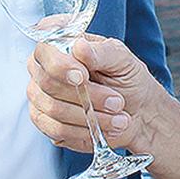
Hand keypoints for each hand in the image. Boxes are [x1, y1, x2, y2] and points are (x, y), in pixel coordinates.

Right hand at [26, 33, 164, 152]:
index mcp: (60, 46)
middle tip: (116, 101)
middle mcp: (45, 70)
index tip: (83, 76)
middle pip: (48, 83)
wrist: (138, 112)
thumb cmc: (127, 80)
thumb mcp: (123, 60)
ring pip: (54, 109)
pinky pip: (57, 129)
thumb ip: (101, 52)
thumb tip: (79, 46)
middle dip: (87, 95)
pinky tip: (102, 129)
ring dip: (90, 116)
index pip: (44, 50)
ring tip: (118, 117)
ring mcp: (42, 97)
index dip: (60, 65)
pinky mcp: (46, 123)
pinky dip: (83, 131)